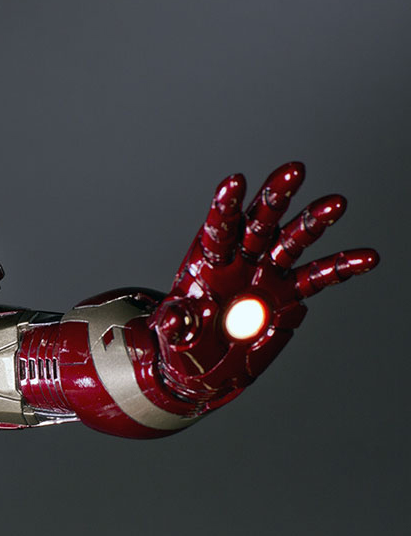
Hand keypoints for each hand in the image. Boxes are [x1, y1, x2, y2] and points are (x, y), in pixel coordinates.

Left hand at [153, 162, 377, 406]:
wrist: (205, 366)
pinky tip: (366, 257)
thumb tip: (178, 319)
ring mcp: (266, 274)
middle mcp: (241, 261)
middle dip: (275, 195)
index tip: (235, 181)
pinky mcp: (287, 295)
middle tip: (293, 170)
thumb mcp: (170, 334)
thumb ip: (175, 324)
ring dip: (313, 221)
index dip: (226, 206)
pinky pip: (318, 277)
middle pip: (259, 221)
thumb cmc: (183, 343)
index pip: (218, 229)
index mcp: (208, 263)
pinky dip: (341, 267)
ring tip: (335, 203)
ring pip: (292, 241)